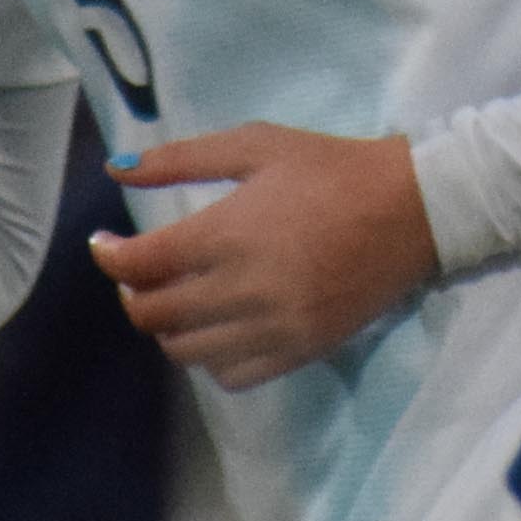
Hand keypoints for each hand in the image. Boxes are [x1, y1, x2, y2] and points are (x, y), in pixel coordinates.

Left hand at [97, 123, 440, 388]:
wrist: (415, 208)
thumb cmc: (332, 168)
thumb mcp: (256, 145)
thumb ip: (182, 159)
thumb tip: (117, 169)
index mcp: (227, 234)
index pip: (141, 265)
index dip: (110, 257)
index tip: (105, 244)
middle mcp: (242, 289)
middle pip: (155, 316)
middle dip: (134, 295)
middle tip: (141, 274)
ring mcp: (273, 328)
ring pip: (187, 352)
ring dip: (169, 328)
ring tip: (180, 300)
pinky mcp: (300, 350)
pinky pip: (232, 375)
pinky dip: (212, 357)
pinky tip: (219, 327)